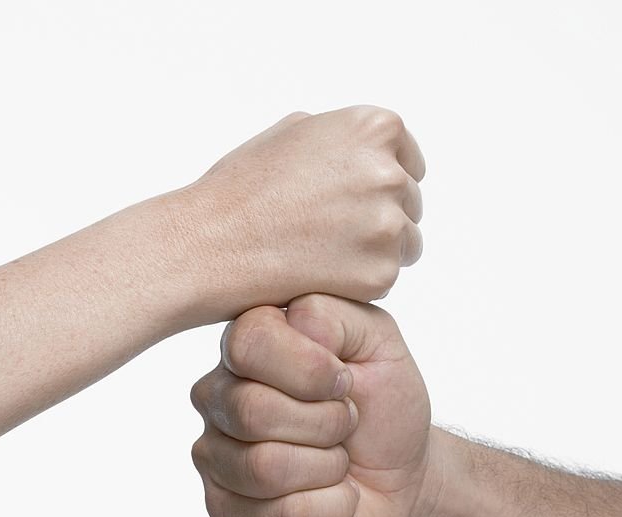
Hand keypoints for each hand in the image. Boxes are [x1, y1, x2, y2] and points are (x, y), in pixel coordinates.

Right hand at [176, 107, 424, 324]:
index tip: (352, 200)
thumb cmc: (240, 190)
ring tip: (323, 254)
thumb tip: (375, 151)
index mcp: (372, 128)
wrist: (210, 246)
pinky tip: (318, 274)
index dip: (380, 183)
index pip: (409, 161)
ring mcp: (386, 226)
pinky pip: (385, 279)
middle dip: (379, 218)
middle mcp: (388, 172)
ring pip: (405, 244)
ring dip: (375, 252)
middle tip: (329, 233)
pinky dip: (358, 283)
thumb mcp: (292, 133)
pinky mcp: (379, 274)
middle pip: (410, 203)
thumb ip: (343, 139)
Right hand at [190, 294, 432, 516]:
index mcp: (247, 342)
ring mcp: (215, 455)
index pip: (247, 344)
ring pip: (263, 468)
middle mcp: (217, 395)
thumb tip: (290, 321)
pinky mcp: (225, 511)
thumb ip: (334, 315)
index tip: (345, 380)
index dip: (311, 369)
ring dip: (328, 468)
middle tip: (347, 424)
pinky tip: (335, 497)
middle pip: (251, 410)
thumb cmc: (385, 408)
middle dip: (325, 423)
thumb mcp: (379, 343)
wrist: (402, 481)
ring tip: (340, 460)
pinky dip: (330, 508)